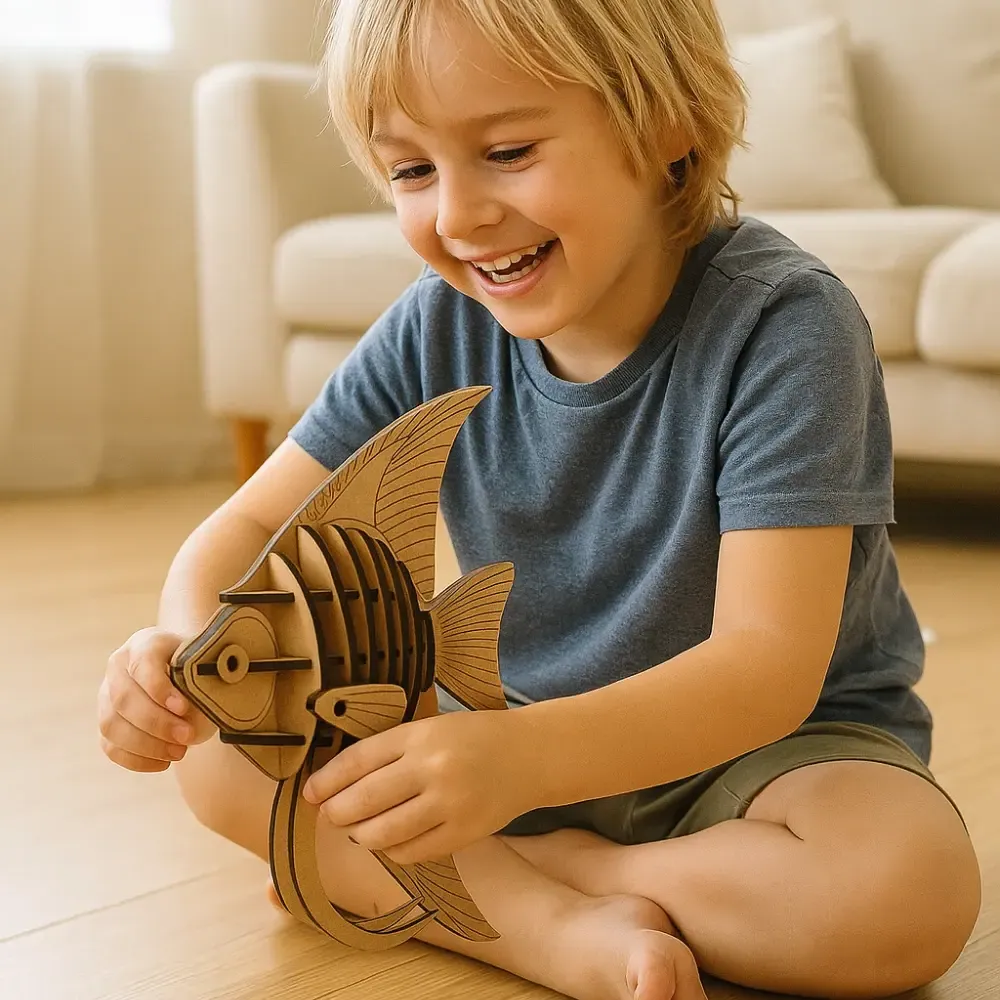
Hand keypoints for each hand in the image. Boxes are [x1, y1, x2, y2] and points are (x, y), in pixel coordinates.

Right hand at [97, 627, 216, 771]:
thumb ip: (201, 681)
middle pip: (124, 698)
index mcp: (145, 643)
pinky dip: (135, 759)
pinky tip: (163, 763)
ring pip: (112, 725)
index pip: (143, 664)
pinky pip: (110, 746)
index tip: (184, 708)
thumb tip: (194, 714)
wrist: (185, 669)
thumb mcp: (205, 662)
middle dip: (156, 723)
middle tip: (187, 737)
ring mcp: (107, 694)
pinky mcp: (107, 721)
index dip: (160, 689)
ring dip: (145, 745)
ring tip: (179, 752)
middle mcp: (119, 666)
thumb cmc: (199, 665)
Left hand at [303, 709, 532, 863]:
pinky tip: (392, 840)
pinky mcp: (464, 832)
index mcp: (420, 735)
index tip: (310, 794)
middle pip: (364, 800)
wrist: (529, 754)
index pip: (359, 760)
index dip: (327, 781)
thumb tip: (338, 782)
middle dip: (338, 813)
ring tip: (360, 830)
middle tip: (332, 816)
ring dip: (362, 835)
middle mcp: (432, 768)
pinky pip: (412, 852)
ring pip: (383, 833)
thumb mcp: (431, 728)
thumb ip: (391, 751)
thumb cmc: (473, 738)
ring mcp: (449, 803)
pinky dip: (393, 850)